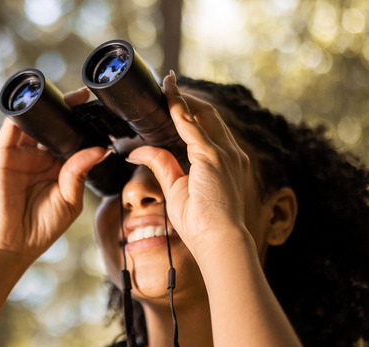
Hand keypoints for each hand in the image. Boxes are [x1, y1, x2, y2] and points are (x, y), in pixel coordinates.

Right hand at [0, 88, 110, 266]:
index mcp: (60, 166)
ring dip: (47, 106)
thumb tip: (101, 149)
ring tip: (66, 96)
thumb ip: (80, 172)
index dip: (84, 124)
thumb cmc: (43, 226)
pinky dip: (22, 112)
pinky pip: (12, 127)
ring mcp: (22, 153)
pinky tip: (33, 101)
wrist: (13, 243)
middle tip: (85, 96)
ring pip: (35, 121)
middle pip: (55, 125)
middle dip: (68, 109)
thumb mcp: (70, 199)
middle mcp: (41, 156)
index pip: (73, 138)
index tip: (101, 110)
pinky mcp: (5, 154)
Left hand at [127, 73, 251, 256]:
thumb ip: (162, 164)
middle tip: (167, 84)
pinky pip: (192, 125)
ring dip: (183, 98)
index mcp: (226, 162)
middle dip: (188, 98)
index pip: (208, 128)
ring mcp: (224, 153)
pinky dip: (179, 108)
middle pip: (209, 115)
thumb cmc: (202, 223)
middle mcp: (230, 153)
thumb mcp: (177, 188)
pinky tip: (167, 97)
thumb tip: (138, 151)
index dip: (192, 111)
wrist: (219, 240)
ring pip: (202, 114)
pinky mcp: (213, 156)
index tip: (176, 99)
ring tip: (166, 85)